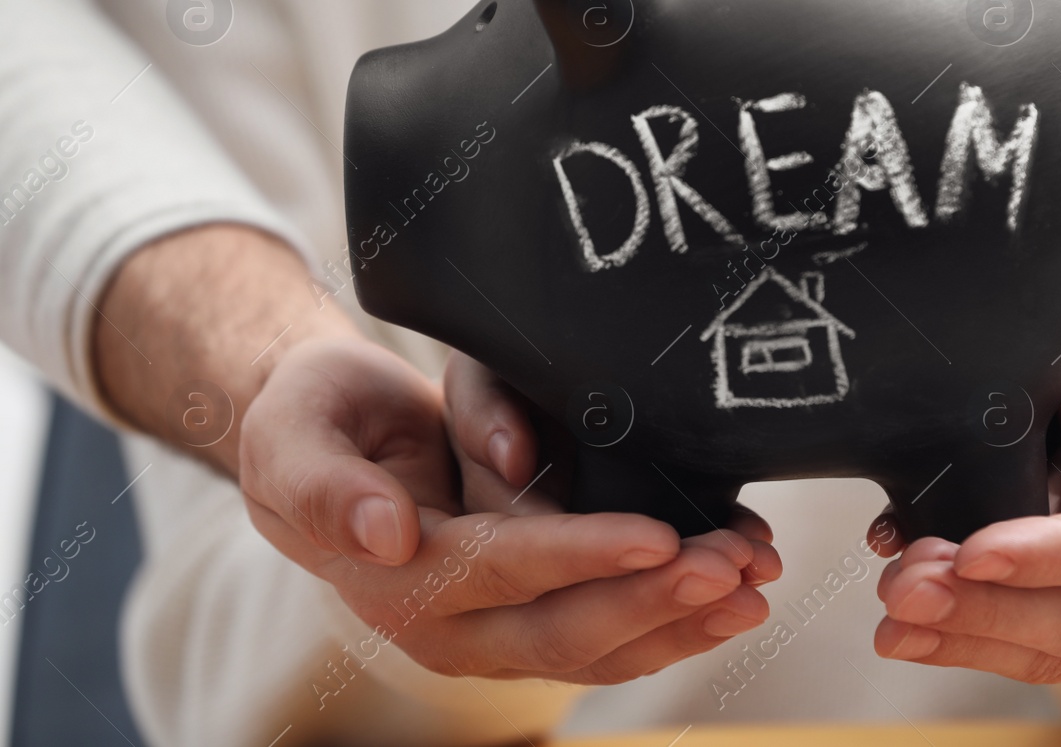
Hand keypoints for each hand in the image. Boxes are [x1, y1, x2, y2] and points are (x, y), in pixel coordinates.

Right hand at [240, 338, 778, 682]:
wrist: (325, 444)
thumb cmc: (312, 423)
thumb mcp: (293, 434)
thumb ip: (324, 484)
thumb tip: (388, 537)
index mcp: (398, 580)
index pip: (504, 571)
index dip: (582, 556)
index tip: (657, 535)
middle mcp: (451, 626)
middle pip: (565, 630)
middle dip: (656, 599)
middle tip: (734, 564)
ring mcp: (496, 633)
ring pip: (600, 648)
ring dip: (683, 621)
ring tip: (755, 584)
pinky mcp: (532, 618)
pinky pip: (611, 638)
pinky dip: (676, 619)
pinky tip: (735, 594)